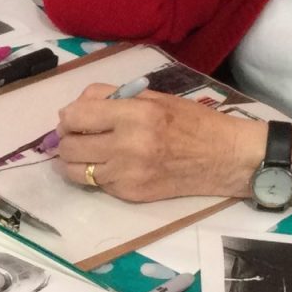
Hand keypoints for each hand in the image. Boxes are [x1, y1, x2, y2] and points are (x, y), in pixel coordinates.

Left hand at [53, 86, 263, 200]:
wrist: (225, 158)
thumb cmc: (192, 122)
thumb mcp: (155, 97)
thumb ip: (112, 98)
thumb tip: (74, 108)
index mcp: (135, 114)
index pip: (76, 116)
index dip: (68, 117)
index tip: (72, 118)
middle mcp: (128, 146)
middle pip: (69, 146)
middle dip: (65, 140)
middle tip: (75, 136)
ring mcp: (128, 174)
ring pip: (75, 170)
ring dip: (74, 161)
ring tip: (86, 152)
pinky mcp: (131, 194)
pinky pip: (97, 184)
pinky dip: (96, 175)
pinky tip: (111, 165)